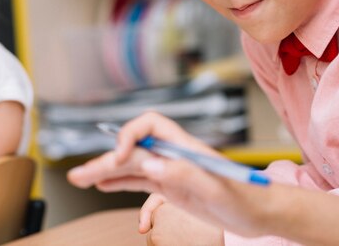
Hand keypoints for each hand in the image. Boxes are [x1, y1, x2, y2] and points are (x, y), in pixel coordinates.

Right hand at [67, 112, 271, 237]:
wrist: (261, 213)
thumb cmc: (247, 198)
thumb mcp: (218, 189)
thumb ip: (185, 173)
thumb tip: (149, 165)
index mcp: (186, 147)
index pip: (150, 126)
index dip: (129, 135)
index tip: (119, 156)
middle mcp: (175, 155)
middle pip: (133, 151)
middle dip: (105, 160)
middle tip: (77, 176)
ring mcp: (172, 171)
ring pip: (132, 167)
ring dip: (105, 172)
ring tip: (79, 179)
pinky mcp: (173, 188)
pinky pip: (140, 182)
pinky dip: (120, 183)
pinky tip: (104, 186)